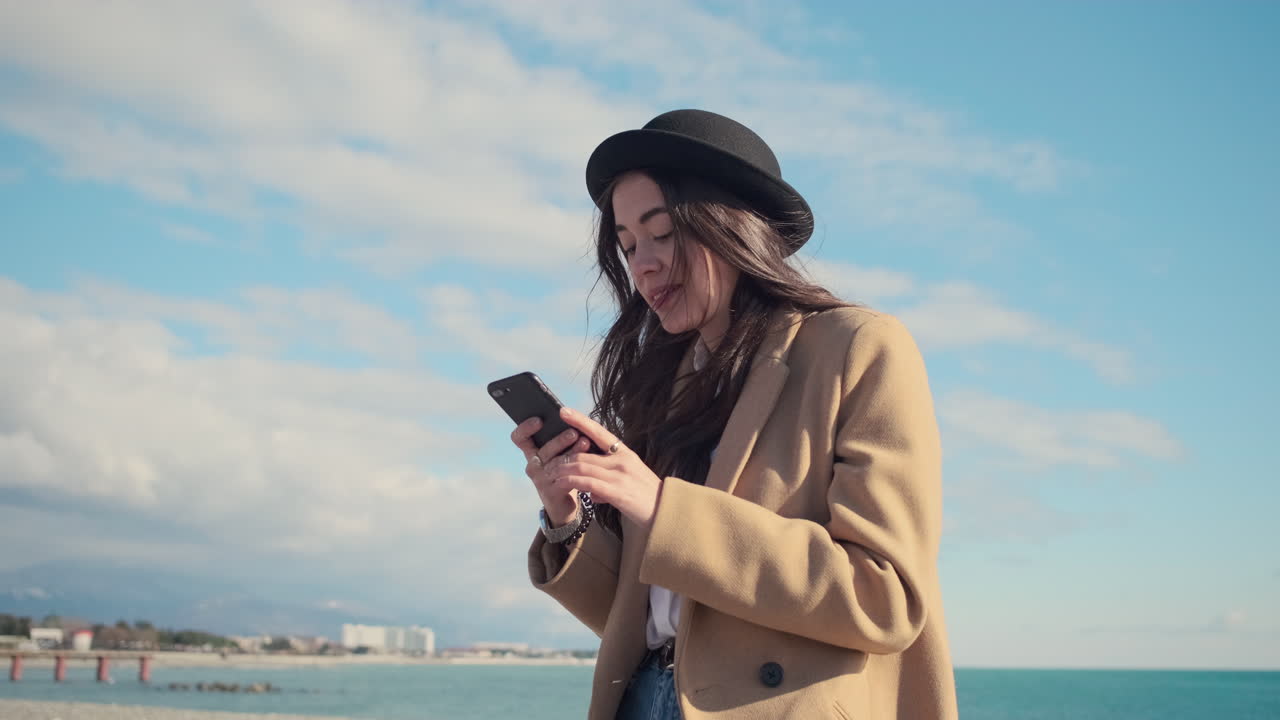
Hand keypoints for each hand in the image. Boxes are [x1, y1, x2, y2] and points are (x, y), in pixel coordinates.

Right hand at [511, 417, 591, 525]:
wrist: (563, 504)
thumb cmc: (563, 471)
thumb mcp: (558, 453)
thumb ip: (559, 436)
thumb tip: (570, 414)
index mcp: (532, 451)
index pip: (519, 438)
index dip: (526, 428)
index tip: (539, 419)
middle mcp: (532, 465)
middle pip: (543, 450)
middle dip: (559, 440)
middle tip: (574, 432)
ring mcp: (540, 479)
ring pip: (555, 463)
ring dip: (571, 452)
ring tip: (585, 443)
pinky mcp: (551, 492)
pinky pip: (563, 478)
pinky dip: (576, 469)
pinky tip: (587, 463)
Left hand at [545, 407, 662, 528]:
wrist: (665, 512)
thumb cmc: (646, 497)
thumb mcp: (630, 479)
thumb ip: (610, 479)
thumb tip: (593, 491)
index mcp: (624, 453)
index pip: (599, 432)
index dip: (580, 420)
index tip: (563, 411)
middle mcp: (622, 460)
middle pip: (583, 453)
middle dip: (561, 458)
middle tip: (545, 463)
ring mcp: (620, 475)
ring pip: (582, 466)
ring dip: (562, 471)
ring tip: (549, 475)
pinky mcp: (618, 491)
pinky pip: (588, 483)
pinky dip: (571, 482)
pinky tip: (561, 485)